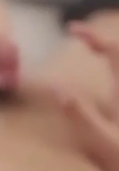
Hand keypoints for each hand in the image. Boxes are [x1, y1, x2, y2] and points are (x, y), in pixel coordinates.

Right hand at [48, 22, 118, 170]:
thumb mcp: (103, 142)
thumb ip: (81, 116)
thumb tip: (58, 88)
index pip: (112, 51)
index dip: (93, 36)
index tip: (71, 28)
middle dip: (103, 42)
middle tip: (80, 36)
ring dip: (110, 57)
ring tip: (94, 50)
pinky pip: (117, 82)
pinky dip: (112, 72)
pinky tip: (106, 82)